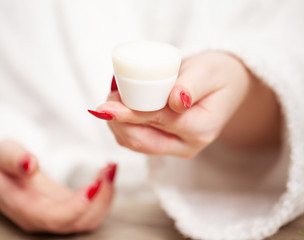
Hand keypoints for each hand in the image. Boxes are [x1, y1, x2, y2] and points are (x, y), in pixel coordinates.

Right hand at [0, 141, 116, 232]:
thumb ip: (14, 159)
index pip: (53, 217)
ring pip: (88, 219)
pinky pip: (90, 209)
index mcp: (24, 208)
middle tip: (109, 169)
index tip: (93, 186)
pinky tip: (106, 173)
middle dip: (100, 200)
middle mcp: (41, 218)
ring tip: (110, 169)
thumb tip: (30, 164)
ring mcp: (55, 215)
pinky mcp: (65, 208)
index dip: (75, 207)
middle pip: (78, 223)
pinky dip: (102, 194)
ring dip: (105, 198)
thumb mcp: (1, 153)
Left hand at [89, 52, 280, 157]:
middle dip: (118, 120)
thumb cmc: (218, 74)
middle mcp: (187, 145)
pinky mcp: (167, 144)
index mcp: (200, 128)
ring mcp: (176, 147)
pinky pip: (138, 140)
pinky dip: (124, 125)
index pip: (157, 121)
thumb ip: (192, 86)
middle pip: (140, 141)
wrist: (227, 85)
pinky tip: (120, 109)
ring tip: (113, 100)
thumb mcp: (208, 72)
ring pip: (135, 143)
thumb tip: (174, 101)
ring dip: (118, 124)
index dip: (129, 113)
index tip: (107, 103)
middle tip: (108, 97)